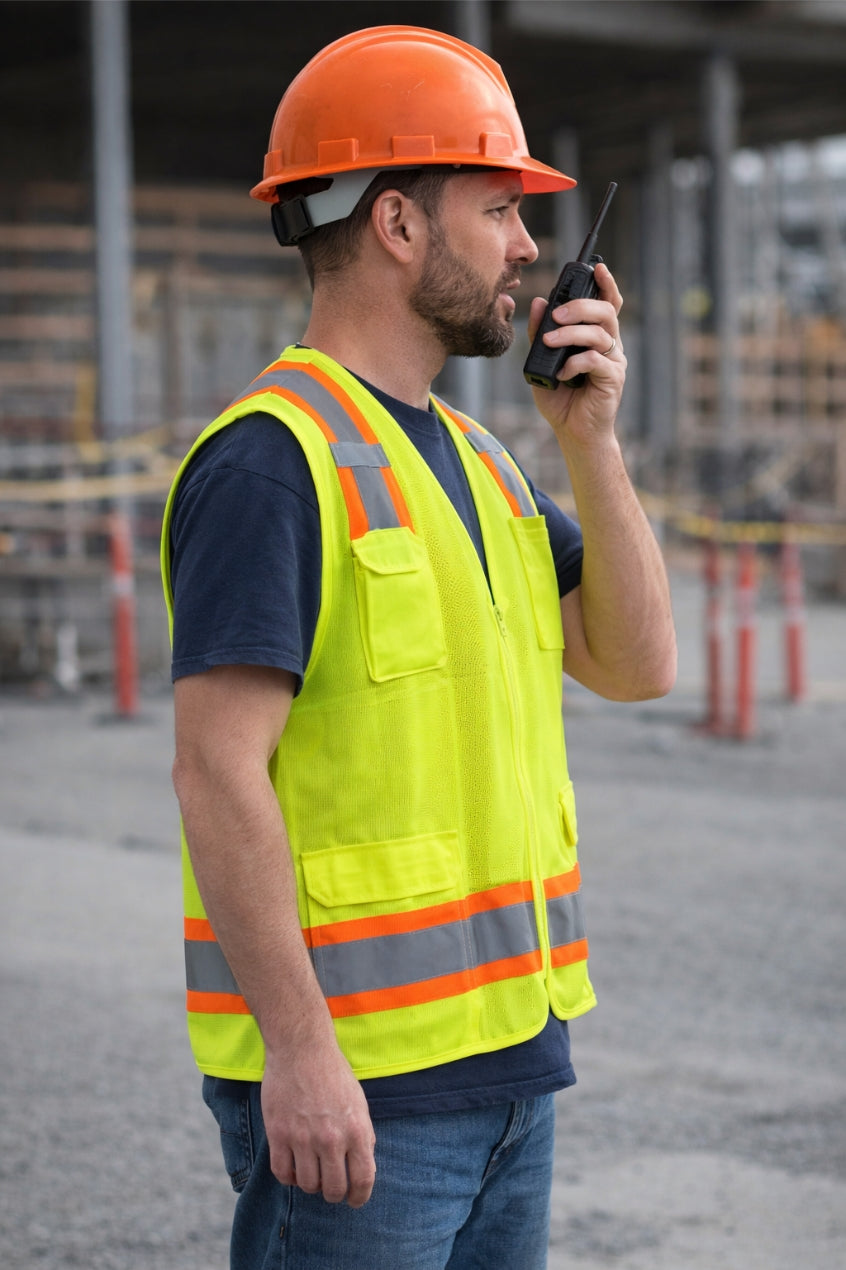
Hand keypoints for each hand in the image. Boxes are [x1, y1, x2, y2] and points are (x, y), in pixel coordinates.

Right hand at [261, 1039, 376, 1206]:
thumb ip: (362, 1136)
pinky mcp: (278, 1134)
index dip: (359, 1198)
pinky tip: (293, 1166)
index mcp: (356, 1130)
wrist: (302, 1048)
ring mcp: (302, 1137)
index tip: (354, 1201)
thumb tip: (361, 1167)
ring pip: (307, 1185)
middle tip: (330, 1186)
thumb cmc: (333, 1074)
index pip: (363, 1180)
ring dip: (311, 1183)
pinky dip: (288, 1177)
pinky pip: (282, 1173)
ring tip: (311, 1169)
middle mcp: (331, 1138)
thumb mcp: (359, 1103)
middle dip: (334, 1193)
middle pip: (333, 1190)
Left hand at [527, 263, 626, 449]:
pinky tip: (562, 374)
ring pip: (601, 333)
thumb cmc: (560, 398)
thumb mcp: (541, 362)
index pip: (606, 303)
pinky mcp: (612, 379)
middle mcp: (610, 345)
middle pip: (605, 312)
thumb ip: (538, 333)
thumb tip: (538, 302)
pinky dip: (576, 363)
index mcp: (596, 337)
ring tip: (551, 342)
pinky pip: (597, 361)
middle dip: (581, 307)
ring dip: (572, 333)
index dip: (605, 283)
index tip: (596, 267)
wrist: (573, 433)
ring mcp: (614, 362)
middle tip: (556, 314)